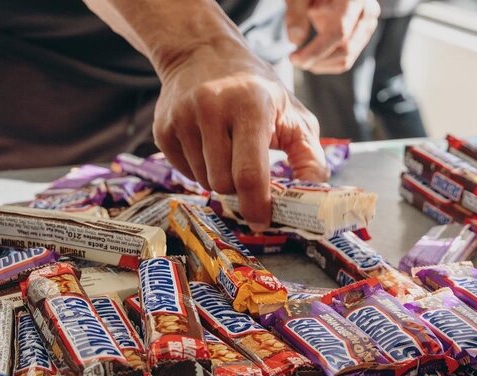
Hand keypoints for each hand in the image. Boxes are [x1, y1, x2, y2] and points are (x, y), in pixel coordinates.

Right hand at [153, 42, 327, 229]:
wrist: (203, 53)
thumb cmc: (256, 89)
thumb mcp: (293, 112)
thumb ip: (309, 155)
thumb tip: (313, 194)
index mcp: (250, 105)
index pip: (250, 172)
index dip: (257, 205)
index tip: (262, 221)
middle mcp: (211, 108)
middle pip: (223, 183)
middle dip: (238, 189)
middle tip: (248, 172)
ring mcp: (182, 118)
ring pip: (202, 181)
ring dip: (219, 178)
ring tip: (227, 151)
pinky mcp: (162, 128)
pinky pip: (183, 173)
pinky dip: (199, 170)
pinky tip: (207, 146)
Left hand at [286, 0, 379, 73]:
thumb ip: (296, 12)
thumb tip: (295, 39)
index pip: (339, 32)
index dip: (316, 50)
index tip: (294, 59)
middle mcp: (367, 11)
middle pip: (345, 48)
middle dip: (316, 60)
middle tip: (294, 59)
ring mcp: (368, 24)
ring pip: (346, 58)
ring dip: (321, 64)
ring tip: (301, 57)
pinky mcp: (362, 34)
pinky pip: (347, 59)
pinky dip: (327, 63)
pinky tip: (311, 58)